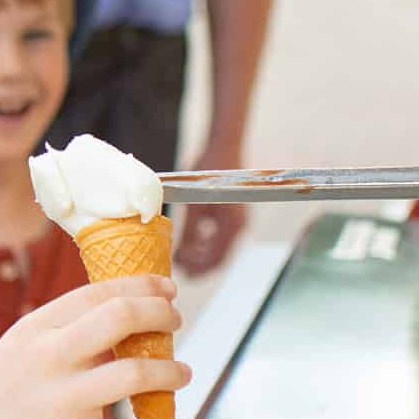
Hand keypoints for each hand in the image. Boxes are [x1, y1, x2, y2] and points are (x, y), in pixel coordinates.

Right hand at [0, 276, 188, 418]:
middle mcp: (49, 356)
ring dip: (171, 372)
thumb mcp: (19, 352)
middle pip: (122, 317)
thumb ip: (65, 337)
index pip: (100, 291)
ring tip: (182, 374)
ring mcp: (60, 400)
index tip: (166, 290)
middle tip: (176, 323)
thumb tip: (126, 325)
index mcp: (37, 327)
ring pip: (137, 374)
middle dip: (161, 316)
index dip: (143, 286)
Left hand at [176, 143, 248, 275]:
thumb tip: (181, 252)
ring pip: (219, 247)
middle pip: (219, 256)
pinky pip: (220, 236)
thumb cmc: (209, 170)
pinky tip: (191, 241)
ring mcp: (237, 221)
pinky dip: (206, 242)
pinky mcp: (233, 214)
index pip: (216, 257)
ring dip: (201, 254)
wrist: (223, 147)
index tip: (183, 272)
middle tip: (179, 267)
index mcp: (232, 224)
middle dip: (199, 264)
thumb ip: (190, 229)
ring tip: (182, 256)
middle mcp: (239, 225)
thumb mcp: (194, 202)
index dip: (199, 268)